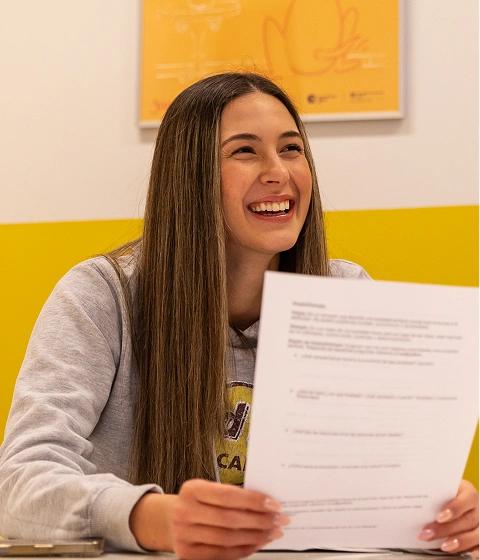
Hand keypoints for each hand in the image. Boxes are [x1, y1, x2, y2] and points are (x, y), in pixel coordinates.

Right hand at [129, 479, 289, 559]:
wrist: (171, 519)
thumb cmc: (197, 502)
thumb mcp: (208, 490)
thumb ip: (231, 495)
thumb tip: (266, 503)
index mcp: (192, 489)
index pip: (228, 495)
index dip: (253, 501)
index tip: (273, 504)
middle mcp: (185, 512)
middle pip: (230, 519)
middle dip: (260, 521)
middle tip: (278, 520)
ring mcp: (184, 535)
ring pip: (228, 539)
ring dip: (256, 537)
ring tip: (272, 532)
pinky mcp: (188, 554)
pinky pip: (222, 554)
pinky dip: (244, 549)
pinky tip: (257, 543)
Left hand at [418, 480, 479, 555]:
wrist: (459, 500)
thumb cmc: (447, 494)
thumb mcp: (442, 490)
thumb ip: (435, 495)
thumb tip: (414, 500)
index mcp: (468, 493)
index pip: (466, 499)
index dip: (454, 508)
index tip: (439, 517)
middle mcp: (478, 508)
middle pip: (467, 520)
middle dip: (446, 529)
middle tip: (428, 534)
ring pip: (476, 534)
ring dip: (459, 542)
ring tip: (443, 546)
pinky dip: (476, 551)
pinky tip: (468, 554)